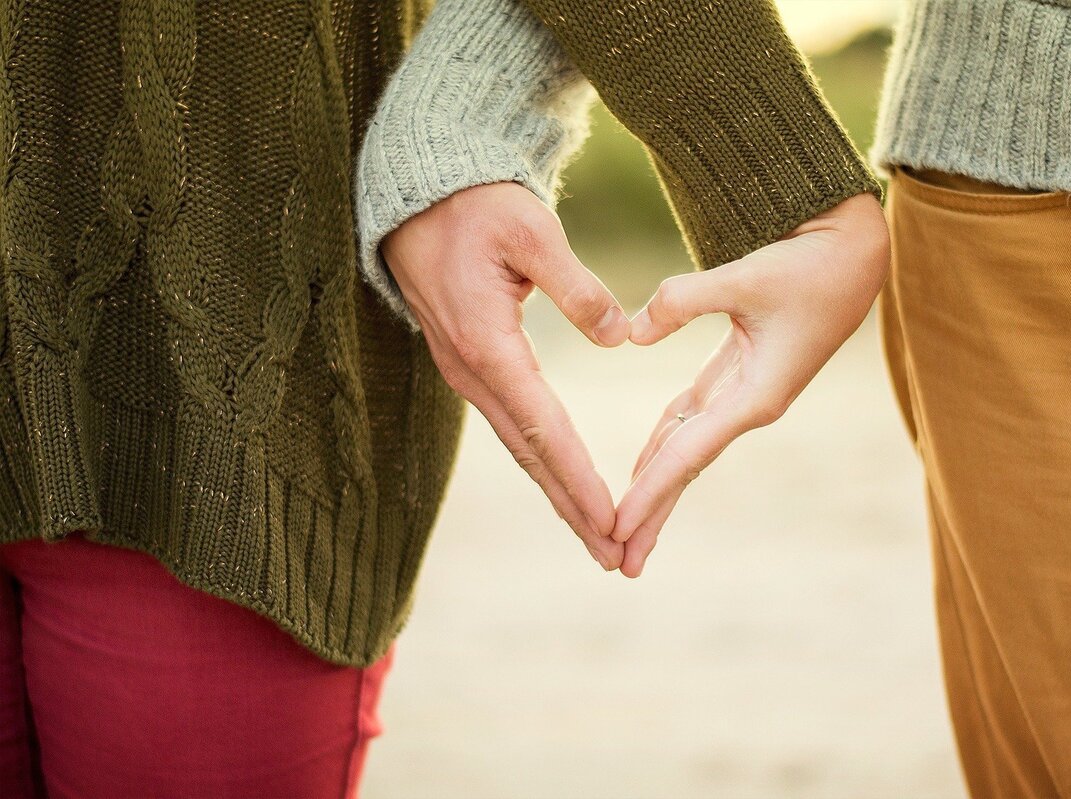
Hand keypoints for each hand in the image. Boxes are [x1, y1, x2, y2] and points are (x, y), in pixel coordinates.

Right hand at [380, 182, 630, 569]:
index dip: (579, 478)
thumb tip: (620, 337)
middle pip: (530, 454)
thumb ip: (577, 286)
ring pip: (519, 446)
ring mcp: (466, 372)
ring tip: (596, 534)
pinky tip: (562, 481)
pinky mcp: (470, 364)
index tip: (612, 520)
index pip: (543, 427)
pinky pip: (511, 424)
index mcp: (488, 344)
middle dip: (572, 508)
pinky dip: (541, 460)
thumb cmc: (476, 206)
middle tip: (614, 555)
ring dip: (558, 492)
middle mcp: (472, 370)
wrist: (417, 196)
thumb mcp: (531, 231)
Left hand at [614, 193, 889, 576]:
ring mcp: (744, 394)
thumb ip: (683, 301)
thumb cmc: (809, 266)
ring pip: (686, 448)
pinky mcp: (738, 375)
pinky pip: (691, 419)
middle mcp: (749, 406)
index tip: (616, 528)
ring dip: (655, 487)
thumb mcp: (746, 277)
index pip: (688, 455)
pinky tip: (642, 467)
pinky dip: (663, 443)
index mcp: (756, 396)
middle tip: (618, 562)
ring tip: (624, 529)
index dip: (649, 492)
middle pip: (686, 468)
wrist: (853, 254)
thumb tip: (631, 334)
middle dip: (652, 514)